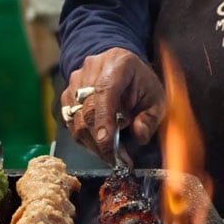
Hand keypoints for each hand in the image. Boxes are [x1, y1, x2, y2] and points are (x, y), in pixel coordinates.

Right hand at [61, 48, 164, 165]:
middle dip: (100, 139)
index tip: (106, 142)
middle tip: (117, 160)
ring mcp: (76, 80)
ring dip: (92, 142)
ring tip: (111, 156)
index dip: (103, 119)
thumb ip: (150, 118)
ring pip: (76, 118)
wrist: (124, 69)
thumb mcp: (156, 99)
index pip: (105, 92)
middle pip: (87, 108)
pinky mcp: (67, 94)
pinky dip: (84, 138)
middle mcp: (92, 68)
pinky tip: (99, 145)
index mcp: (118, 64)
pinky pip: (70, 121)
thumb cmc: (141, 84)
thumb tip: (140, 135)